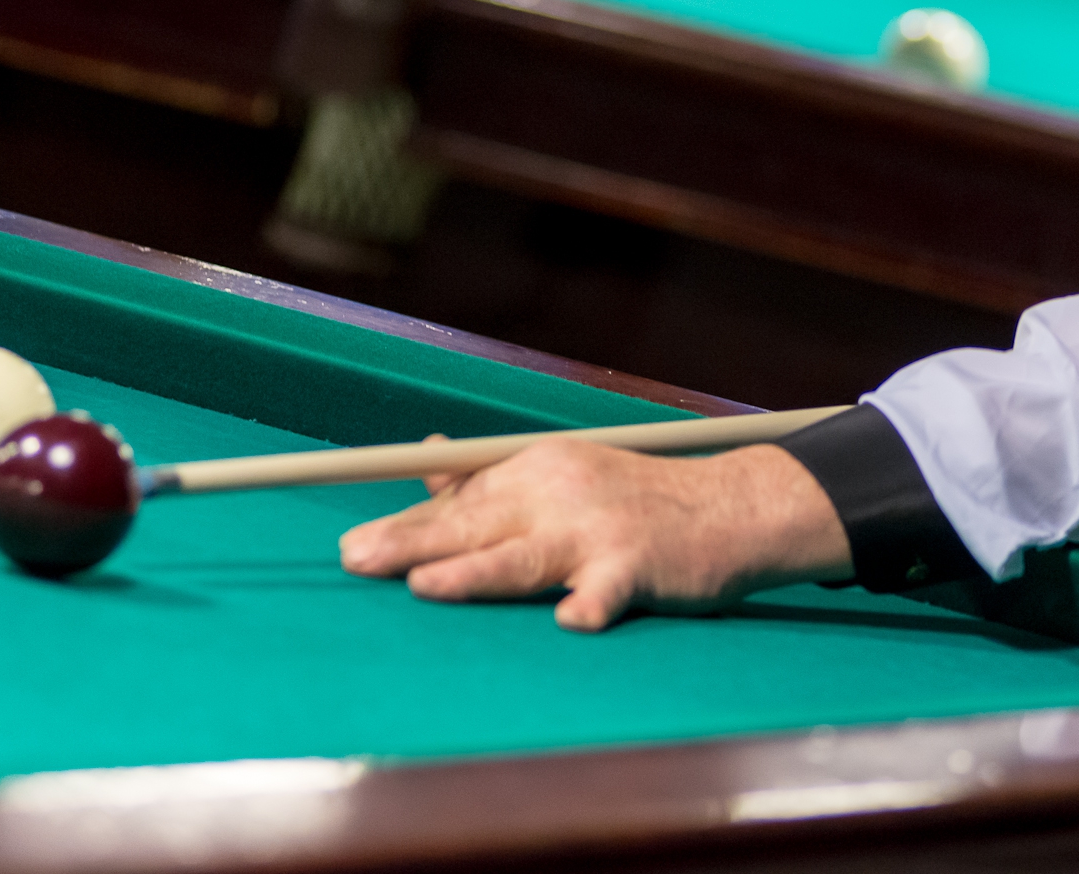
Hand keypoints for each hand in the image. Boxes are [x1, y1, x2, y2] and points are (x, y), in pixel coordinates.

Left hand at [338, 439, 852, 629]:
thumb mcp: (563, 475)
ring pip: (526, 555)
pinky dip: (591, 605)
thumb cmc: (634, 501)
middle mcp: (562, 493)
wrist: (729, 508)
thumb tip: (425, 458)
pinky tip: (571, 620)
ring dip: (475, 571)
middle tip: (356, 560)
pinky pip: (610, 590)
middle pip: (477, 522)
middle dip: (414, 543)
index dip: (403, 525)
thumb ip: (493, 478)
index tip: (349, 546)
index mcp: (537, 470)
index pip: (458, 501)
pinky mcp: (640, 568)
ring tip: (426, 586)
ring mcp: (601, 531)